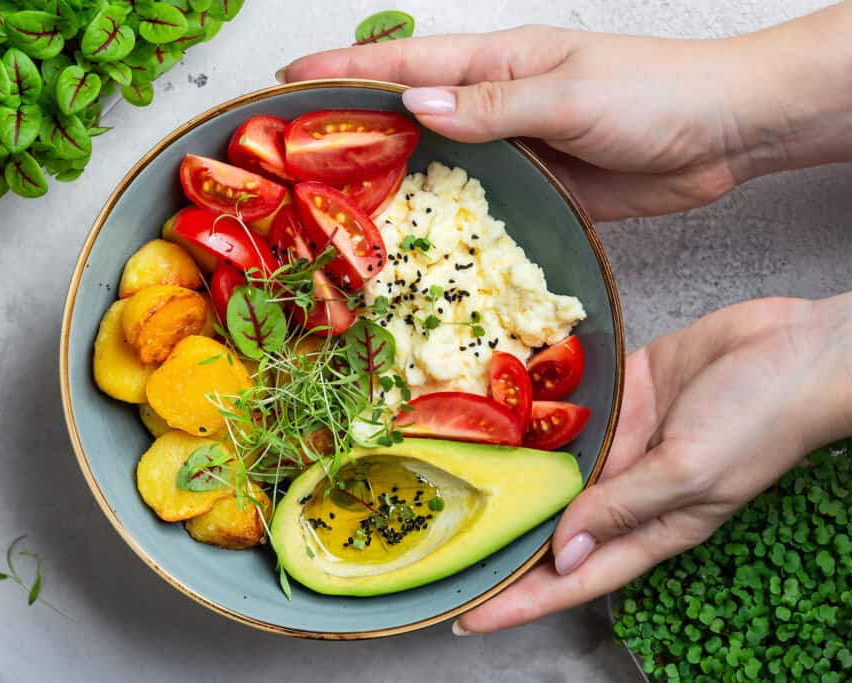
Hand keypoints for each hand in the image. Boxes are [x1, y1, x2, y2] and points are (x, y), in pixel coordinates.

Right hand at [280, 8, 851, 220]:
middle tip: (294, 155)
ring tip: (335, 205)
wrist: (725, 133)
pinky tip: (412, 235)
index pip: (405, 61)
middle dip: (351, 127)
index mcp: (498, 60)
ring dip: (392, 177)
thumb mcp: (570, 95)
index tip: (287, 78)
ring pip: (436, 160)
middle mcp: (494, 102)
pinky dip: (442, 214)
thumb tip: (415, 103)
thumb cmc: (657, 95)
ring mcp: (512, 147)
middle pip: (408, 112)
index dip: (343, 69)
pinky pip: (476, 200)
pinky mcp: (534, 186)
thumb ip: (494, 106)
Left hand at [453, 293, 851, 633]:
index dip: (520, 600)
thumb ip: (622, 509)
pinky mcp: (619, 394)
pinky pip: (564, 405)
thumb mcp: (690, 475)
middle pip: (550, 524)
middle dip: (500, 539)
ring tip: (445, 480)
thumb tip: (563, 555)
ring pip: (550, 465)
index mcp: (648, 525)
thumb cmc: (761, 419)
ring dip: (506, 472)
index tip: (467, 618)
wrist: (794, 346)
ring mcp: (619, 439)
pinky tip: (486, 404)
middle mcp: (624, 487)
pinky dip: (530, 406)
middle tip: (438, 547)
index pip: (572, 577)